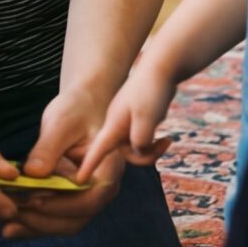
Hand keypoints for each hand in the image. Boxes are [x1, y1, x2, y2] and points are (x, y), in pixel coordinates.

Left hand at [0, 83, 128, 241]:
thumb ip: (49, 148)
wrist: (84, 107)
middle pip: (76, 218)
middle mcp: (102, 190)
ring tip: (6, 228)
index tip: (33, 201)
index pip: (88, 199)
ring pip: (64, 223)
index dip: (61, 205)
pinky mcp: (72, 199)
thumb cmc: (77, 109)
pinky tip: (10, 225)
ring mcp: (88, 197)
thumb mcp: (62, 122)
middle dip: (42, 221)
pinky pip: (56, 216)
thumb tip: (33, 174)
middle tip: (10, 218)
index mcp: (108, 169)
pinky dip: (35, 221)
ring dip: (36, 227)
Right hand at [78, 54, 180, 184]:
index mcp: (113, 124)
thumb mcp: (147, 118)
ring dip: (151, 149)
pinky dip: (153, 142)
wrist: (162, 66)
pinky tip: (165, 137)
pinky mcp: (135, 121)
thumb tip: (138, 152)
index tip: (80, 180)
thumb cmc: (152, 90)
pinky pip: (141, 141)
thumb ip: (140, 141)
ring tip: (167, 140)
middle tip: (164, 143)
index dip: (89, 165)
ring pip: (134, 148)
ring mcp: (125, 122)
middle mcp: (115, 125)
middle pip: (123, 153)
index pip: (97, 149)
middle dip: (143, 156)